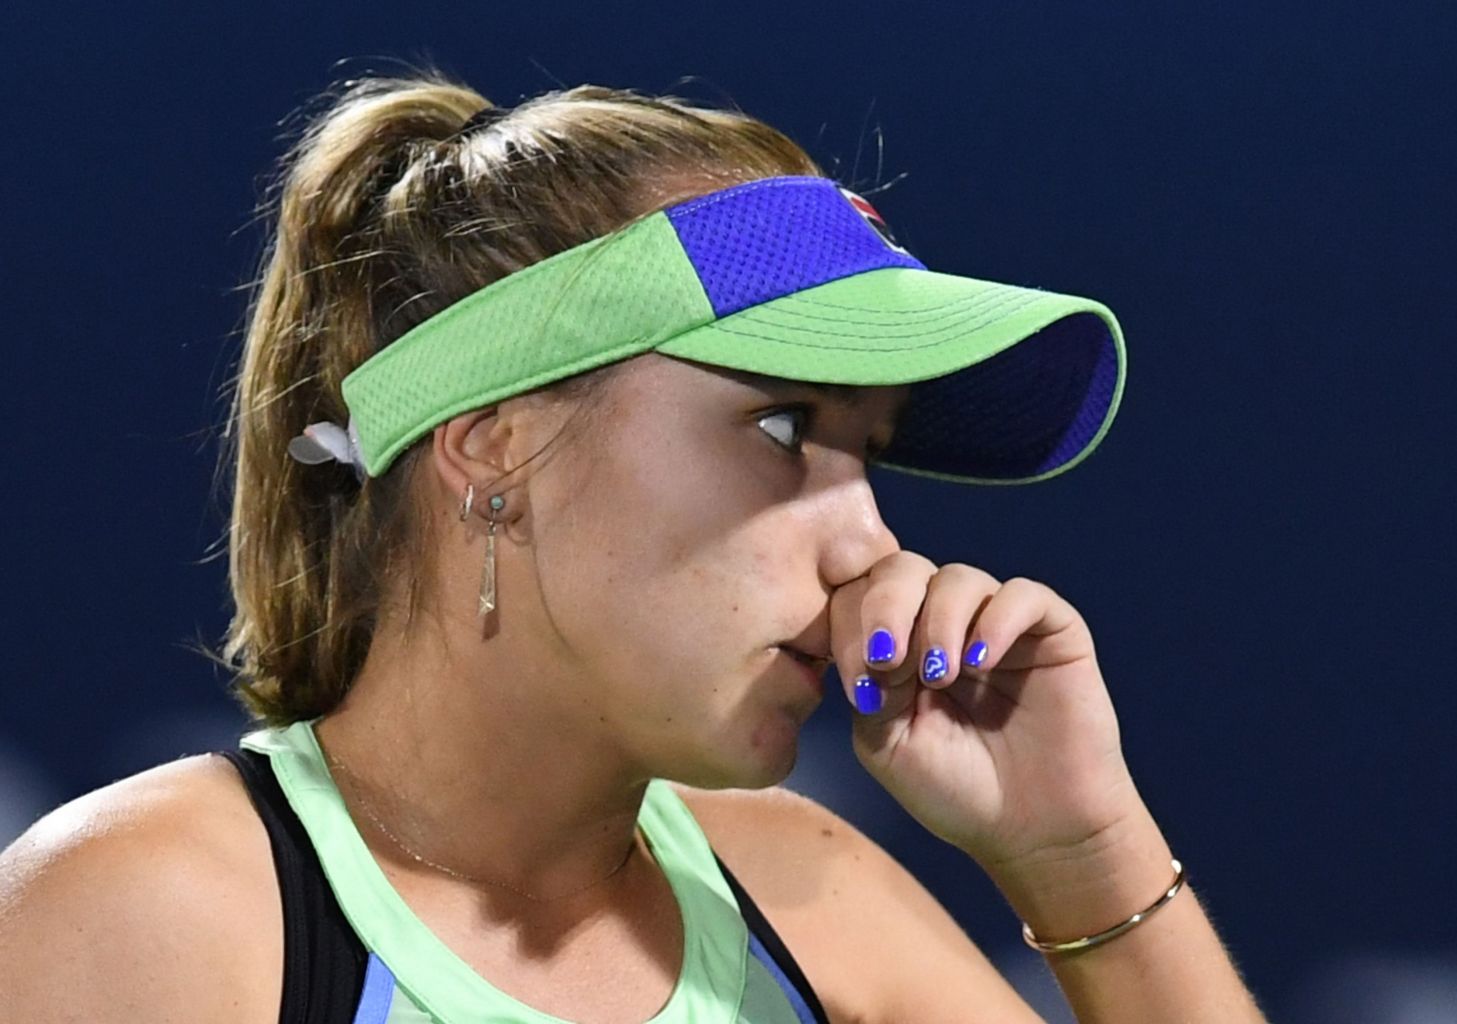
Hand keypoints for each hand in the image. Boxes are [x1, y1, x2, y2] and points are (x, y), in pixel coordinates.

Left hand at [828, 552, 1145, 871]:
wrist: (1036, 832)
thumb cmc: (957, 791)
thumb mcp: (887, 743)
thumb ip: (872, 685)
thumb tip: (873, 643)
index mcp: (896, 644)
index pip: (859, 595)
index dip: (849, 623)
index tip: (857, 681)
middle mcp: (943, 622)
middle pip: (902, 570)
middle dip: (885, 606)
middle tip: (886, 656)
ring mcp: (996, 622)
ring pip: (957, 578)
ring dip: (938, 621)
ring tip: (940, 675)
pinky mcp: (1052, 631)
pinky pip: (1023, 594)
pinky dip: (996, 619)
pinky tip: (981, 662)